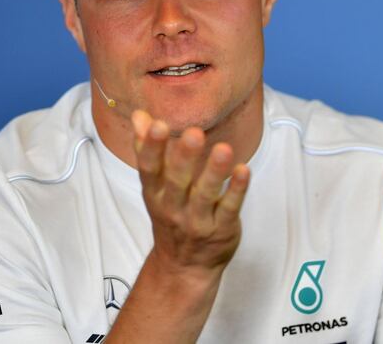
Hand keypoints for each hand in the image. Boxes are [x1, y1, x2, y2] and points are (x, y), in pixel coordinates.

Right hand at [131, 110, 250, 282]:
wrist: (184, 268)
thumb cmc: (170, 216)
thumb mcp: (153, 186)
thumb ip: (147, 148)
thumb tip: (139, 115)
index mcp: (154, 194)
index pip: (149, 170)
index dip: (152, 148)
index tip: (157, 124)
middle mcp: (173, 208)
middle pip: (177, 182)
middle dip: (184, 158)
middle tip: (193, 133)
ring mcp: (198, 221)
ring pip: (205, 195)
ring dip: (214, 172)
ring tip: (224, 149)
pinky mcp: (222, 229)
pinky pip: (230, 209)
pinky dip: (236, 190)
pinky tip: (243, 170)